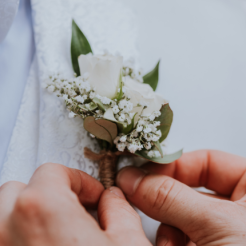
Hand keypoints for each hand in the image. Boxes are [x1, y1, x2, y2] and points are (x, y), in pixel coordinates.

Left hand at [0, 163, 150, 245]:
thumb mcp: (129, 243)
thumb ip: (120, 210)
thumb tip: (113, 199)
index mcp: (43, 209)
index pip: (53, 172)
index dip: (79, 181)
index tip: (94, 197)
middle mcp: (9, 230)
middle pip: (19, 189)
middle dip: (48, 194)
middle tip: (72, 210)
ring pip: (4, 214)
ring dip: (28, 214)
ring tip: (57, 228)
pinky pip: (5, 238)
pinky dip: (20, 234)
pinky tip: (47, 244)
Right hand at [116, 150, 245, 245]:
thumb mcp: (217, 227)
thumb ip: (171, 197)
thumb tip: (132, 177)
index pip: (208, 161)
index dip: (175, 165)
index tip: (144, 173)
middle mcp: (239, 209)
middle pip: (190, 188)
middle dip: (165, 199)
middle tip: (138, 197)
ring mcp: (224, 232)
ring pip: (183, 215)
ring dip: (169, 228)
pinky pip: (183, 238)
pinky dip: (174, 245)